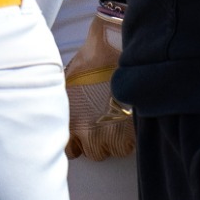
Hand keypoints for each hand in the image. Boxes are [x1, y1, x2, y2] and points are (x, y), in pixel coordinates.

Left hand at [64, 9, 134, 160]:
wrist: (114, 47)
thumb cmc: (92, 60)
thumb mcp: (69, 84)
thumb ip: (70, 107)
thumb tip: (66, 114)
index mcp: (71, 121)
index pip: (72, 150)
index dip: (80, 142)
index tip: (85, 135)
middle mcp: (89, 132)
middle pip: (95, 152)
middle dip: (100, 140)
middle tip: (105, 123)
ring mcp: (112, 133)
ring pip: (116, 150)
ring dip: (118, 138)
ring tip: (119, 119)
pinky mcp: (133, 130)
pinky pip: (133, 144)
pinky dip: (133, 134)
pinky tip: (130, 118)